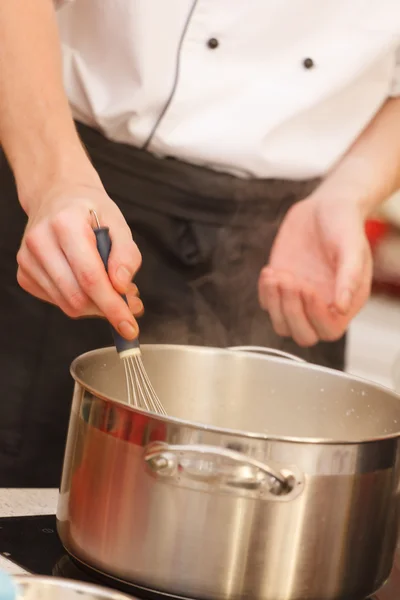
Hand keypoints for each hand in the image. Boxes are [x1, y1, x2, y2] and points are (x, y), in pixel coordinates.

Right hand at [16, 182, 142, 338]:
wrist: (57, 197)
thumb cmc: (89, 210)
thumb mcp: (118, 223)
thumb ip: (126, 255)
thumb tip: (122, 287)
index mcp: (65, 224)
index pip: (91, 278)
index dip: (113, 306)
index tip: (130, 326)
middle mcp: (40, 242)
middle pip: (77, 297)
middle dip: (107, 308)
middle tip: (129, 302)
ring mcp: (27, 260)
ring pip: (67, 304)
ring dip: (95, 306)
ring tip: (112, 289)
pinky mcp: (24, 273)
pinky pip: (57, 301)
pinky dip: (78, 300)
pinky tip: (88, 284)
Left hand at [258, 195, 372, 346]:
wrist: (324, 207)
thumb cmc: (344, 226)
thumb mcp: (352, 247)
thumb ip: (349, 277)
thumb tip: (341, 308)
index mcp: (345, 302)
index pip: (328, 330)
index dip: (315, 316)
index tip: (309, 288)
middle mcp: (321, 306)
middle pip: (303, 335)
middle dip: (291, 311)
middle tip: (290, 280)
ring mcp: (298, 299)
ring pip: (281, 324)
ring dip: (275, 303)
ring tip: (277, 274)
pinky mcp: (279, 287)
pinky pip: (266, 304)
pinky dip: (264, 292)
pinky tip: (271, 270)